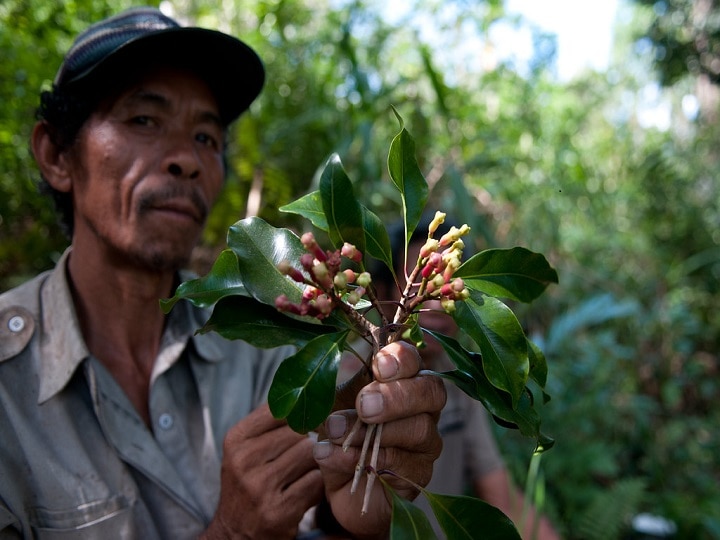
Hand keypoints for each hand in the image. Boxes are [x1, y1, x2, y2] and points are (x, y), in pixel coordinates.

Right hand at [202, 404, 322, 539]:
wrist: (235, 534)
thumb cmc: (248, 482)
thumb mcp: (246, 449)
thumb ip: (272, 421)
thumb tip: (306, 387)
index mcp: (236, 440)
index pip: (279, 408)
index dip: (303, 407)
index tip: (317, 408)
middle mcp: (243, 462)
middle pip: (299, 431)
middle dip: (313, 436)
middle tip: (320, 441)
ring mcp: (260, 488)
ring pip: (311, 454)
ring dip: (319, 458)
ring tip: (315, 463)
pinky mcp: (279, 511)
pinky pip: (316, 482)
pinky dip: (319, 482)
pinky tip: (312, 485)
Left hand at [314, 341, 445, 537]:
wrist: (340, 481)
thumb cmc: (342, 432)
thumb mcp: (334, 404)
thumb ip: (337, 386)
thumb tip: (326, 368)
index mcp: (403, 378)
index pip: (414, 360)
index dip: (401, 359)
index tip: (378, 365)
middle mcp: (424, 407)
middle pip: (431, 391)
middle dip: (396, 396)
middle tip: (364, 405)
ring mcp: (427, 441)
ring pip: (419, 429)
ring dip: (372, 431)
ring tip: (335, 432)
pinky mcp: (421, 473)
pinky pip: (401, 463)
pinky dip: (362, 458)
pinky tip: (335, 456)